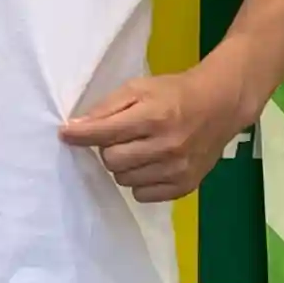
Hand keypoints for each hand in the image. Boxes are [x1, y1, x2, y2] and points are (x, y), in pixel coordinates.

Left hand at [58, 62, 250, 201]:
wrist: (219, 105)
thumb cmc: (172, 93)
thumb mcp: (137, 88)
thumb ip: (106, 107)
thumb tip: (75, 127)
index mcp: (153, 117)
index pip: (105, 133)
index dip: (80, 135)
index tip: (64, 135)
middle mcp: (166, 147)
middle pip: (112, 160)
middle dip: (107, 148)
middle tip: (118, 138)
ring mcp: (178, 169)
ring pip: (124, 179)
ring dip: (123, 165)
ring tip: (137, 149)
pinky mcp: (185, 186)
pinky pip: (144, 195)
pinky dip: (139, 181)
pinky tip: (149, 164)